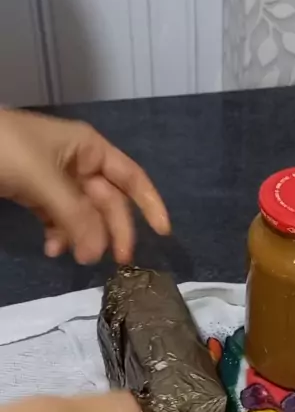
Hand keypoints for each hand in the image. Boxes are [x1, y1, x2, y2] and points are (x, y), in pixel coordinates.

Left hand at [0, 109, 169, 263]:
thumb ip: (75, 216)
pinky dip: (59, 234)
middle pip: (107, 202)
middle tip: (115, 262)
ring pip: (83, 214)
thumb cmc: (6, 149)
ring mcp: (56, 179)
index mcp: (89, 148)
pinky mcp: (35, 193)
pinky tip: (52, 248)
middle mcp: (79, 163)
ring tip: (73, 257)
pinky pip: (58, 218)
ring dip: (83, 236)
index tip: (162, 233)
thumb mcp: (44, 181)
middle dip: (111, 230)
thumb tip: (98, 255)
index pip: (131, 177)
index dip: (150, 203)